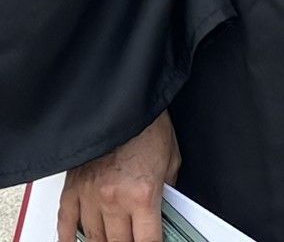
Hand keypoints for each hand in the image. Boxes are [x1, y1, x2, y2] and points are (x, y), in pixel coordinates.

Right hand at [57, 110, 179, 241]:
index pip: (147, 240)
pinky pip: (66, 225)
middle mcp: (114, 200)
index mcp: (143, 194)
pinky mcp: (72, 189)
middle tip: (134, 237)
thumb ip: (166, 190)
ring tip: (112, 239)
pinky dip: (69, 239)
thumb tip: (165, 208)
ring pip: (94, 239)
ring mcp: (90, 196)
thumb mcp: (172, 159)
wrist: (126, 102)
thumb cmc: (150, 125)